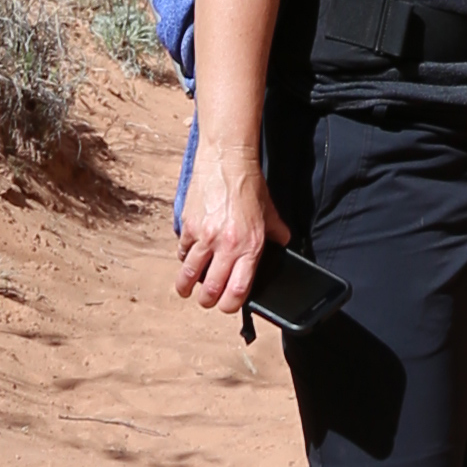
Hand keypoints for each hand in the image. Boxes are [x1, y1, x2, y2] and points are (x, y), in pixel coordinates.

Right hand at [175, 136, 284, 316]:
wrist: (226, 160)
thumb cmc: (249, 185)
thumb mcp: (270, 211)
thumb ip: (277, 232)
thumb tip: (285, 244)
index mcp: (249, 246)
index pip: (237, 291)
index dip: (230, 305)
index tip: (226, 305)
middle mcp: (226, 246)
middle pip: (209, 291)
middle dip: (207, 301)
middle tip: (206, 299)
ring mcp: (204, 237)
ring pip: (189, 276)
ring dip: (186, 286)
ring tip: (187, 288)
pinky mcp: (188, 227)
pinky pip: (182, 253)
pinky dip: (184, 259)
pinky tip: (188, 257)